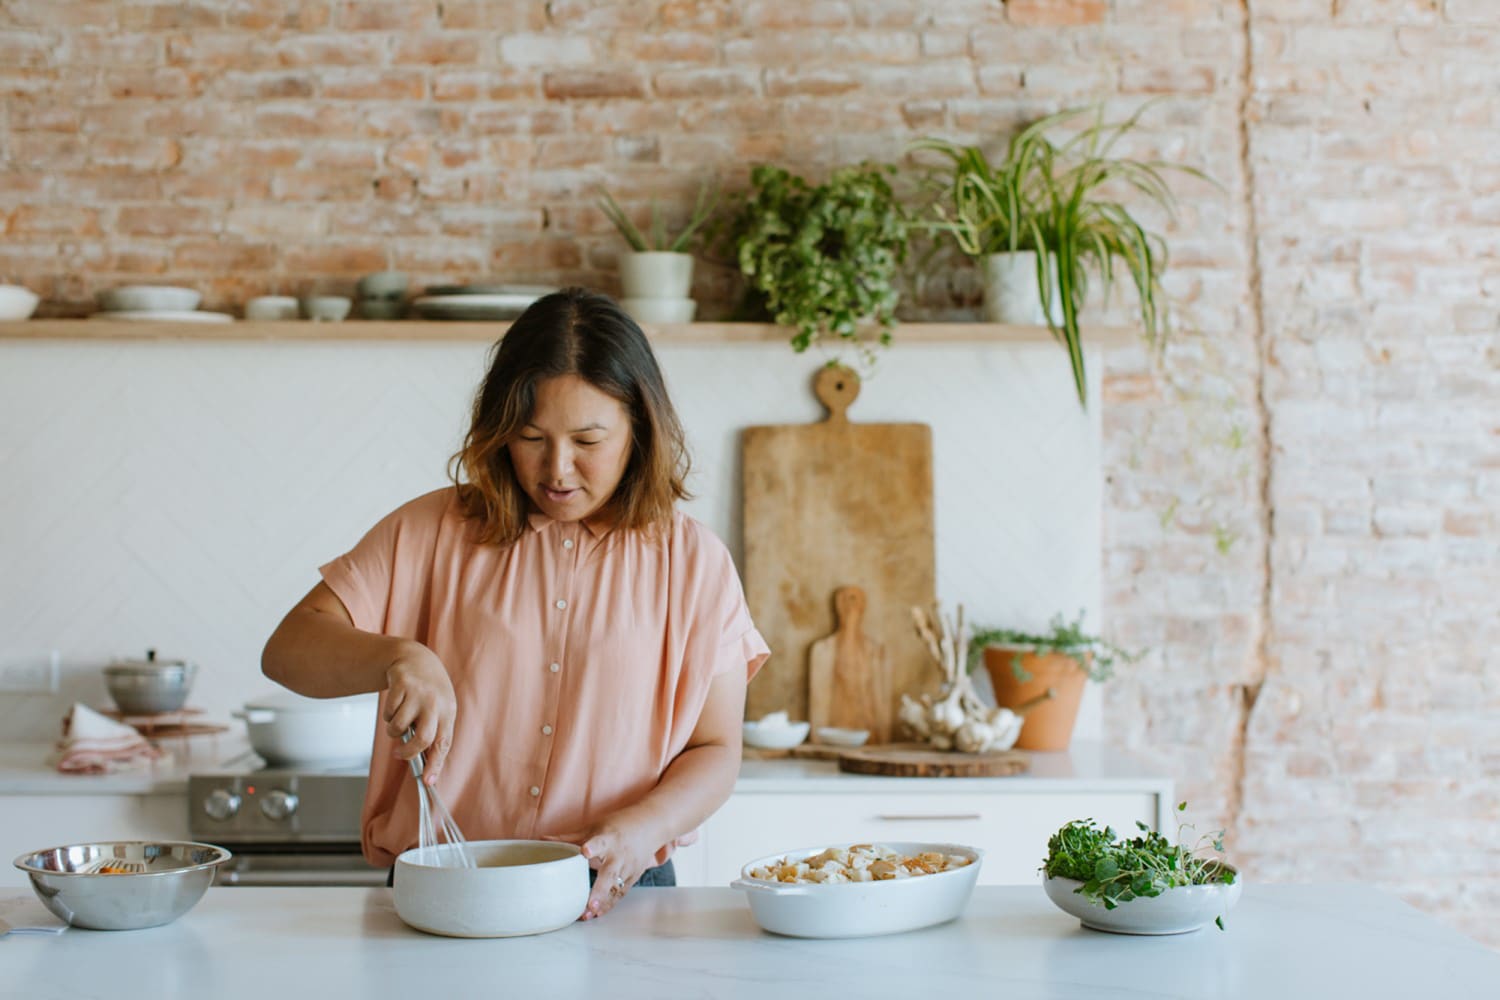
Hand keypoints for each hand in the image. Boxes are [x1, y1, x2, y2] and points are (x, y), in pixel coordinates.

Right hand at [382, 640, 455, 783]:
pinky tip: (395, 704)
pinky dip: (388, 715)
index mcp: (449, 712)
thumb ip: (432, 733)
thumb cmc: (428, 692)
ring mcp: (419, 693)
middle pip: (423, 738)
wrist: (415, 658)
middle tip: (399, 754)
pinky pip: (388, 713)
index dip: (436, 764)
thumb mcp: (438, 709)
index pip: (443, 743)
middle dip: (408, 752)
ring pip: (399, 727)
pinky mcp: (402, 684)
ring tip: (398, 722)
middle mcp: (436, 702)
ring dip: (393, 731)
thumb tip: (423, 767)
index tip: (428, 782)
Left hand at [543, 816, 659, 920]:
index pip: (600, 842)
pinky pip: (620, 893)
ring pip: (615, 888)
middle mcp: (619, 854)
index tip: (586, 851)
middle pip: (610, 873)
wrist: (651, 824)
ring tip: (588, 915)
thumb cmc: (618, 825)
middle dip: (600, 890)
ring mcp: (628, 867)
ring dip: (602, 902)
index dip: (593, 847)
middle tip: (589, 905)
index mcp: (608, 838)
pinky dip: (609, 904)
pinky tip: (597, 914)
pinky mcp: (633, 877)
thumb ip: (569, 837)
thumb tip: (541, 839)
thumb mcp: (595, 827)